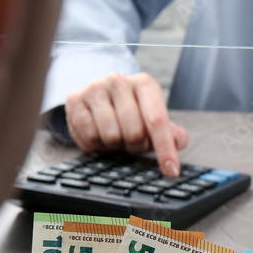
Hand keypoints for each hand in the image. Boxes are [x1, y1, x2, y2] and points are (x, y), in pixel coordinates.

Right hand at [65, 72, 189, 176]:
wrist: (98, 98)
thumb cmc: (131, 112)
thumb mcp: (153, 119)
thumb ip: (172, 133)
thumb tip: (178, 141)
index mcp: (144, 84)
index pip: (157, 121)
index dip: (165, 149)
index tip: (172, 171)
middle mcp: (119, 81)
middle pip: (134, 132)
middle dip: (136, 145)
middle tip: (132, 140)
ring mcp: (94, 89)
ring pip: (111, 135)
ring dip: (115, 145)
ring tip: (115, 135)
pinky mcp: (74, 100)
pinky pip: (89, 136)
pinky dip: (96, 143)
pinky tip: (98, 133)